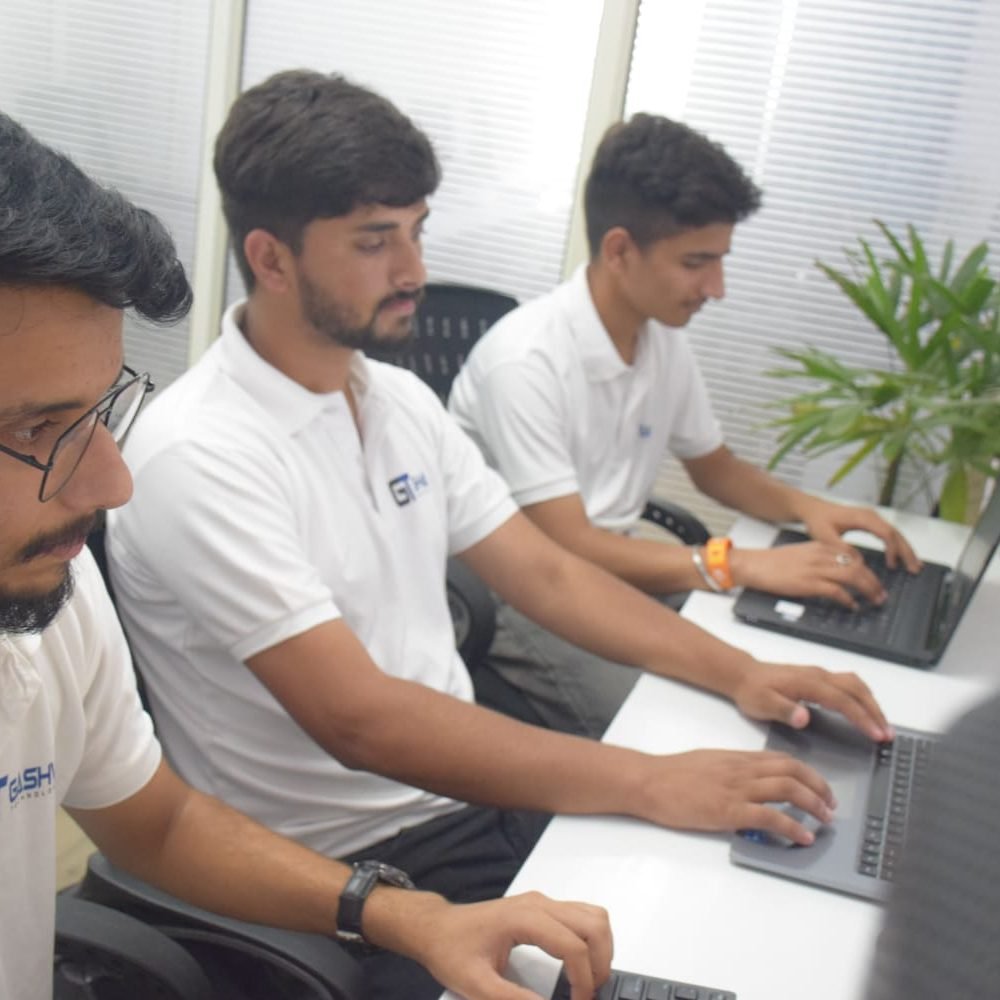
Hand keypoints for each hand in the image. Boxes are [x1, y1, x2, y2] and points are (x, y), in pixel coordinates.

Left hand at [412, 892, 612, 999]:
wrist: (436, 928)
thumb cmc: (452, 951)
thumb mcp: (477, 985)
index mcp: (523, 918)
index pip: (572, 945)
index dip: (583, 979)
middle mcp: (538, 903)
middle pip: (593, 924)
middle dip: (600, 962)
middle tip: (588, 993)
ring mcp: (541, 902)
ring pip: (592, 915)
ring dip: (600, 948)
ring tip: (588, 980)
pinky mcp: (541, 907)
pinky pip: (581, 915)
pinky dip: (591, 939)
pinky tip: (579, 964)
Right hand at [637, 749, 835, 845]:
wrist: (649, 781)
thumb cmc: (672, 774)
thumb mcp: (709, 762)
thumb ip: (733, 769)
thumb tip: (752, 780)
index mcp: (737, 758)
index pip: (783, 759)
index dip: (808, 773)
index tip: (819, 786)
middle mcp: (742, 770)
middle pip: (792, 771)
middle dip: (818, 787)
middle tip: (830, 805)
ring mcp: (736, 790)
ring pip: (787, 790)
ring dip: (813, 805)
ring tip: (824, 819)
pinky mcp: (728, 811)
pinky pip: (770, 817)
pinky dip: (792, 827)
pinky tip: (803, 837)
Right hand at [730, 540, 887, 607]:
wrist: (754, 565)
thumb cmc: (772, 562)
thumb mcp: (800, 554)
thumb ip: (819, 559)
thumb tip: (835, 573)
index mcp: (820, 547)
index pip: (854, 555)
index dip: (868, 569)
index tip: (873, 580)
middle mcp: (821, 556)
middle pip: (858, 566)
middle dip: (874, 582)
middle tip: (881, 594)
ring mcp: (815, 569)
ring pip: (853, 577)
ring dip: (868, 590)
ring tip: (874, 600)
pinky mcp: (808, 583)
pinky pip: (836, 591)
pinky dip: (848, 599)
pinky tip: (852, 606)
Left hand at [732, 661, 891, 741]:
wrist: (742, 675)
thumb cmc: (752, 691)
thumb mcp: (762, 704)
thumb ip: (784, 711)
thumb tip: (804, 718)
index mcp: (807, 683)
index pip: (842, 701)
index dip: (862, 717)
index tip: (877, 734)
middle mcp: (818, 676)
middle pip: (856, 689)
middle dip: (875, 711)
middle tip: (887, 734)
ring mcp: (819, 675)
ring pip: (854, 684)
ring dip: (871, 703)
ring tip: (882, 725)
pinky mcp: (818, 678)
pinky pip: (848, 685)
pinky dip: (862, 697)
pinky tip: (865, 711)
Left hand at [797, 497, 921, 572]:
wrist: (812, 509)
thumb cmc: (818, 520)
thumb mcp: (825, 536)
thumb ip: (841, 548)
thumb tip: (857, 562)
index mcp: (862, 518)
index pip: (886, 533)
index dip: (892, 550)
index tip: (892, 565)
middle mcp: (871, 515)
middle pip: (896, 533)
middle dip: (907, 552)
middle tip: (915, 569)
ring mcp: (872, 518)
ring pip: (895, 533)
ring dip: (906, 549)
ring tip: (915, 566)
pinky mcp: (870, 522)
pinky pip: (889, 534)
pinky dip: (898, 546)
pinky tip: (901, 557)